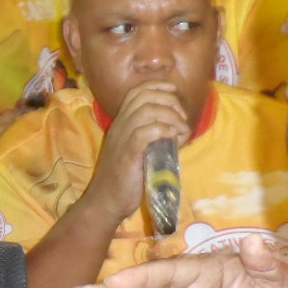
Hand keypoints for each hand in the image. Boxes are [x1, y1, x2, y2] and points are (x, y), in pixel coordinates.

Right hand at [80, 81, 189, 225]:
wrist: (105, 201)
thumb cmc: (124, 178)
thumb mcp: (137, 151)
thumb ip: (152, 138)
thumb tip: (176, 131)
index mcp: (121, 122)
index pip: (136, 92)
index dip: (157, 86)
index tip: (174, 90)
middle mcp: (120, 125)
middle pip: (145, 96)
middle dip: (170, 101)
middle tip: (182, 118)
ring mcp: (122, 139)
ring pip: (147, 111)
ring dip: (171, 116)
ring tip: (181, 130)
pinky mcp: (128, 154)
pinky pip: (145, 133)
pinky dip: (163, 131)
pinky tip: (172, 139)